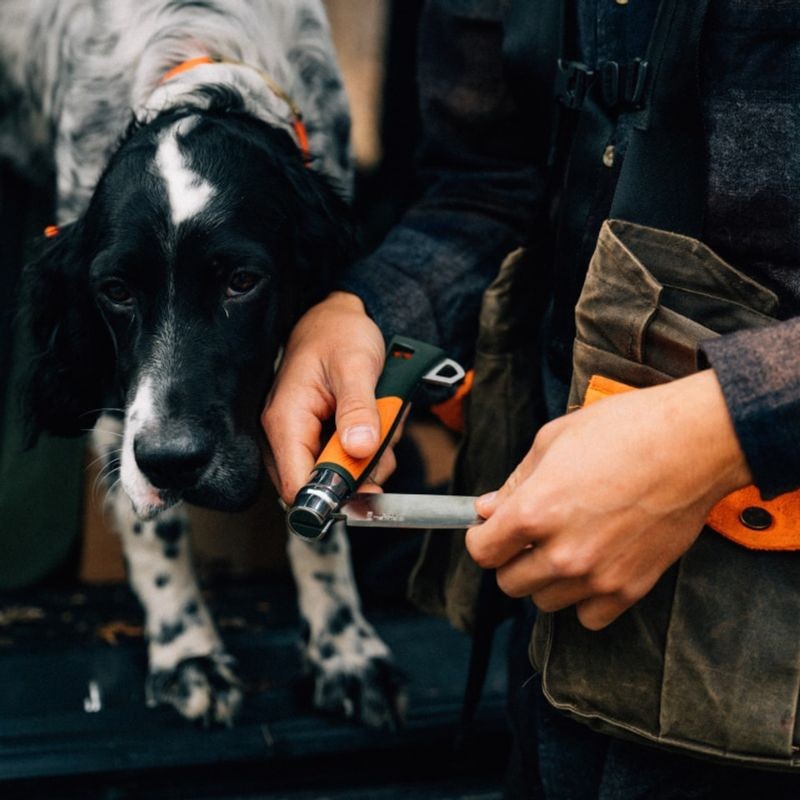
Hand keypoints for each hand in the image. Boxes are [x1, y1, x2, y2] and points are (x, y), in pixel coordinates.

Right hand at [262, 292, 394, 503]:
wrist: (338, 316)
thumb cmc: (339, 333)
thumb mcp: (355, 366)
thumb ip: (358, 409)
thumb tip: (359, 449)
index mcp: (285, 420)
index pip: (297, 484)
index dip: (332, 497)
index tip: (368, 488)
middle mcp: (287, 433)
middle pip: (322, 485)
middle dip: (360, 472)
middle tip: (381, 442)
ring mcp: (303, 436)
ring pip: (341, 475)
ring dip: (371, 457)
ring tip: (381, 419)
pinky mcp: (319, 435)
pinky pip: (347, 459)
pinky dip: (370, 448)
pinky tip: (376, 421)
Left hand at [465, 370, 751, 629]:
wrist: (692, 443)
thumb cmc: (623, 430)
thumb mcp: (553, 440)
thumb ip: (516, 482)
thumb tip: (488, 509)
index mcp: (534, 512)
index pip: (483, 552)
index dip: (482, 539)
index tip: (490, 531)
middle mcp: (561, 553)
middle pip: (509, 583)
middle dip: (512, 559)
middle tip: (530, 537)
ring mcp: (597, 576)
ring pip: (545, 602)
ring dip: (546, 580)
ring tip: (567, 546)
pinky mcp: (630, 589)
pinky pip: (588, 617)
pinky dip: (584, 599)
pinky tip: (593, 567)